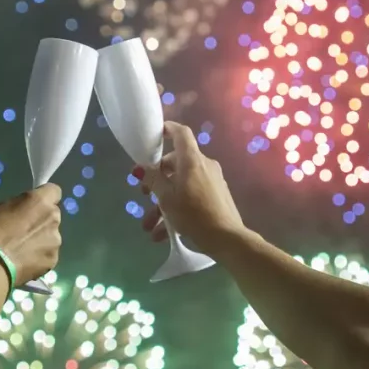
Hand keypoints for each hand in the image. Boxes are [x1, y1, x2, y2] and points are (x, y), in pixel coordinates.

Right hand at [0, 184, 62, 283]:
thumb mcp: (0, 207)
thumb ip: (20, 206)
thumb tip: (25, 211)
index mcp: (41, 201)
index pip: (54, 191)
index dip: (45, 197)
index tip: (34, 205)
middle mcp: (54, 218)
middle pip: (53, 215)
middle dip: (42, 219)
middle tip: (26, 230)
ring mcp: (56, 240)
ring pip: (52, 235)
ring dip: (42, 239)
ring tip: (24, 249)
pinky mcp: (53, 259)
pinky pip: (49, 253)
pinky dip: (40, 256)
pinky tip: (25, 261)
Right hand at [134, 121, 245, 253]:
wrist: (227, 238)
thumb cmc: (193, 214)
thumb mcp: (167, 198)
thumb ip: (153, 180)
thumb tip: (141, 168)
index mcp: (192, 160)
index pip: (181, 134)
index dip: (168, 129)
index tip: (155, 135)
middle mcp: (204, 166)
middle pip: (176, 163)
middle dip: (157, 180)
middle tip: (143, 194)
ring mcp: (212, 181)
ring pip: (181, 185)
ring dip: (163, 204)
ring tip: (149, 226)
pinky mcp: (216, 196)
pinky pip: (191, 197)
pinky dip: (177, 210)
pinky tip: (163, 234)